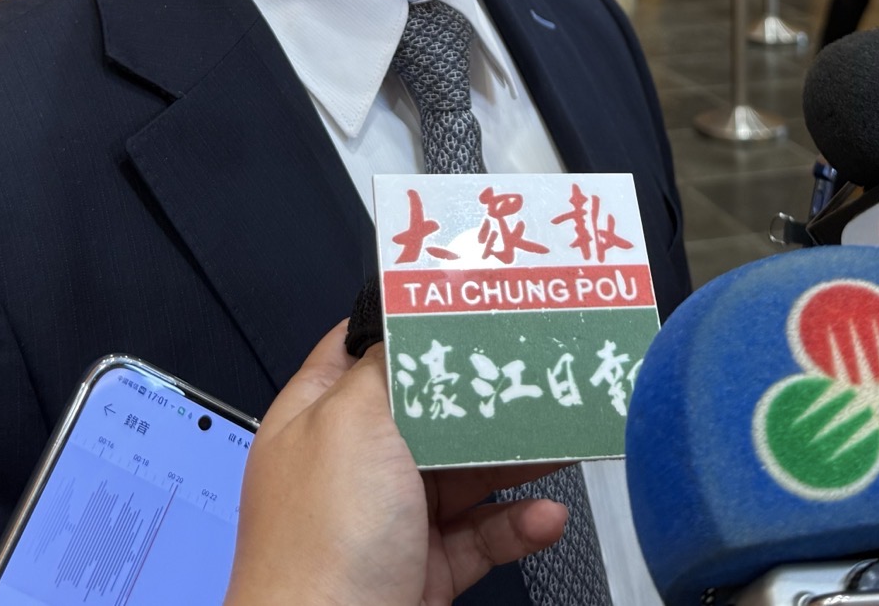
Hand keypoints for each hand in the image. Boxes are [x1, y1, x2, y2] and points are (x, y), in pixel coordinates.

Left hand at [223, 324, 567, 605]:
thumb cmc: (317, 549)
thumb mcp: (351, 423)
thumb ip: (387, 369)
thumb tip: (411, 326)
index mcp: (318, 416)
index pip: (367, 351)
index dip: (416, 328)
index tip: (470, 307)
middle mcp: (351, 466)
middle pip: (429, 412)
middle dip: (483, 397)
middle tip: (536, 373)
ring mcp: (388, 521)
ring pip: (464, 474)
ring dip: (515, 459)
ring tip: (561, 436)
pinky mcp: (422, 571)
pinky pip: (482, 536)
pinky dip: (519, 524)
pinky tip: (547, 514)